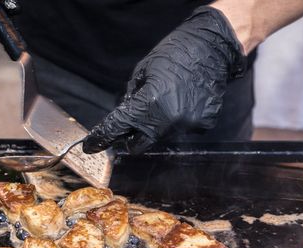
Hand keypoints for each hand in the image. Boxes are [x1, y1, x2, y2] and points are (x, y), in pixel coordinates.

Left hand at [83, 6, 246, 154]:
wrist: (212, 48)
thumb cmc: (174, 54)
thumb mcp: (143, 72)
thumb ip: (131, 99)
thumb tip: (123, 117)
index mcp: (149, 103)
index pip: (117, 127)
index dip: (101, 138)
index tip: (91, 146)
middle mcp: (167, 120)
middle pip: (139, 145)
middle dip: (130, 139)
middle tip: (128, 129)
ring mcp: (187, 125)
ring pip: (162, 137)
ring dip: (157, 126)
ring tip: (166, 101)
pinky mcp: (203, 125)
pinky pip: (183, 131)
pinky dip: (179, 121)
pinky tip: (184, 101)